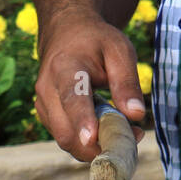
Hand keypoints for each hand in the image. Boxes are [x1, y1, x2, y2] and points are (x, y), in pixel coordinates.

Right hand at [34, 5, 145, 161]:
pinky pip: (67, 140)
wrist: (67, 32)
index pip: (73, 97)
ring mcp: (43, 105)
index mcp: (65, 67)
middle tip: (133, 138)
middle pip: (65, 131)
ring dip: (95, 147)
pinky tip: (107, 131)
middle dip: (98, 145)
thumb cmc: (97, 42)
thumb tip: (137, 115)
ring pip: (66, 140)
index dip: (82, 120)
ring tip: (123, 131)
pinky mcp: (46, 116)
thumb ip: (127, 83)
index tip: (93, 138)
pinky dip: (88, 144)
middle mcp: (47, 88)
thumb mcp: (120, 51)